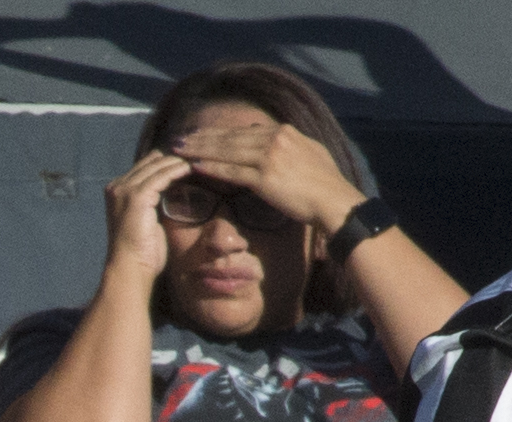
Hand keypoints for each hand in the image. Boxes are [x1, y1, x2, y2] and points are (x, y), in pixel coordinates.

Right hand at [101, 149, 191, 279]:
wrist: (130, 268)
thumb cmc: (140, 250)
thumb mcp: (145, 217)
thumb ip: (152, 197)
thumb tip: (172, 183)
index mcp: (116, 192)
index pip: (144, 165)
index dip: (166, 162)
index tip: (188, 161)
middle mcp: (116, 188)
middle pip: (151, 160)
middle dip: (174, 158)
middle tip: (197, 156)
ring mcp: (125, 191)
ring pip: (157, 165)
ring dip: (178, 162)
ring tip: (198, 161)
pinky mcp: (136, 196)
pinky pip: (162, 175)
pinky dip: (177, 170)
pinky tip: (190, 169)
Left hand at [171, 117, 361, 234]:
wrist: (334, 200)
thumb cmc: (322, 182)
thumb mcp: (306, 152)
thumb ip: (284, 143)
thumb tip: (264, 136)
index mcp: (284, 132)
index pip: (243, 131)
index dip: (218, 132)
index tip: (199, 133)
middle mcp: (275, 139)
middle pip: (230, 137)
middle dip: (202, 137)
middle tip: (179, 138)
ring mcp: (269, 157)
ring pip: (226, 151)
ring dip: (200, 149)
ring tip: (178, 149)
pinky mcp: (265, 177)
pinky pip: (232, 171)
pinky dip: (212, 167)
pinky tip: (194, 165)